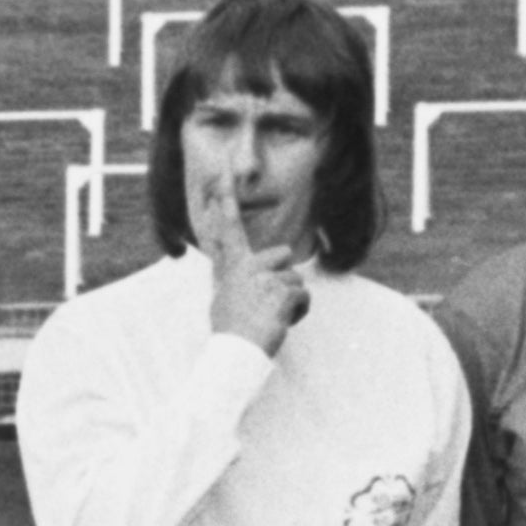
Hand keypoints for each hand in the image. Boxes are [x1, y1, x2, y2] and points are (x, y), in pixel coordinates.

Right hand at [196, 193, 309, 356]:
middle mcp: (247, 267)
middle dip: (284, 277)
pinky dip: (299, 312)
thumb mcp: (222, 297)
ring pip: (296, 280)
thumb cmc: (230, 330)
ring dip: (292, 301)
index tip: (222, 172)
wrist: (236, 353)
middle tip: (268, 303)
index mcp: (232, 267)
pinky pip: (303, 296)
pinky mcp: (280, 292)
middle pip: (284, 255)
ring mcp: (264, 279)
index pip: (228, 229)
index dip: (225, 200)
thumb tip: (226, 266)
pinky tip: (282, 323)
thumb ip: (230, 277)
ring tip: (272, 318)